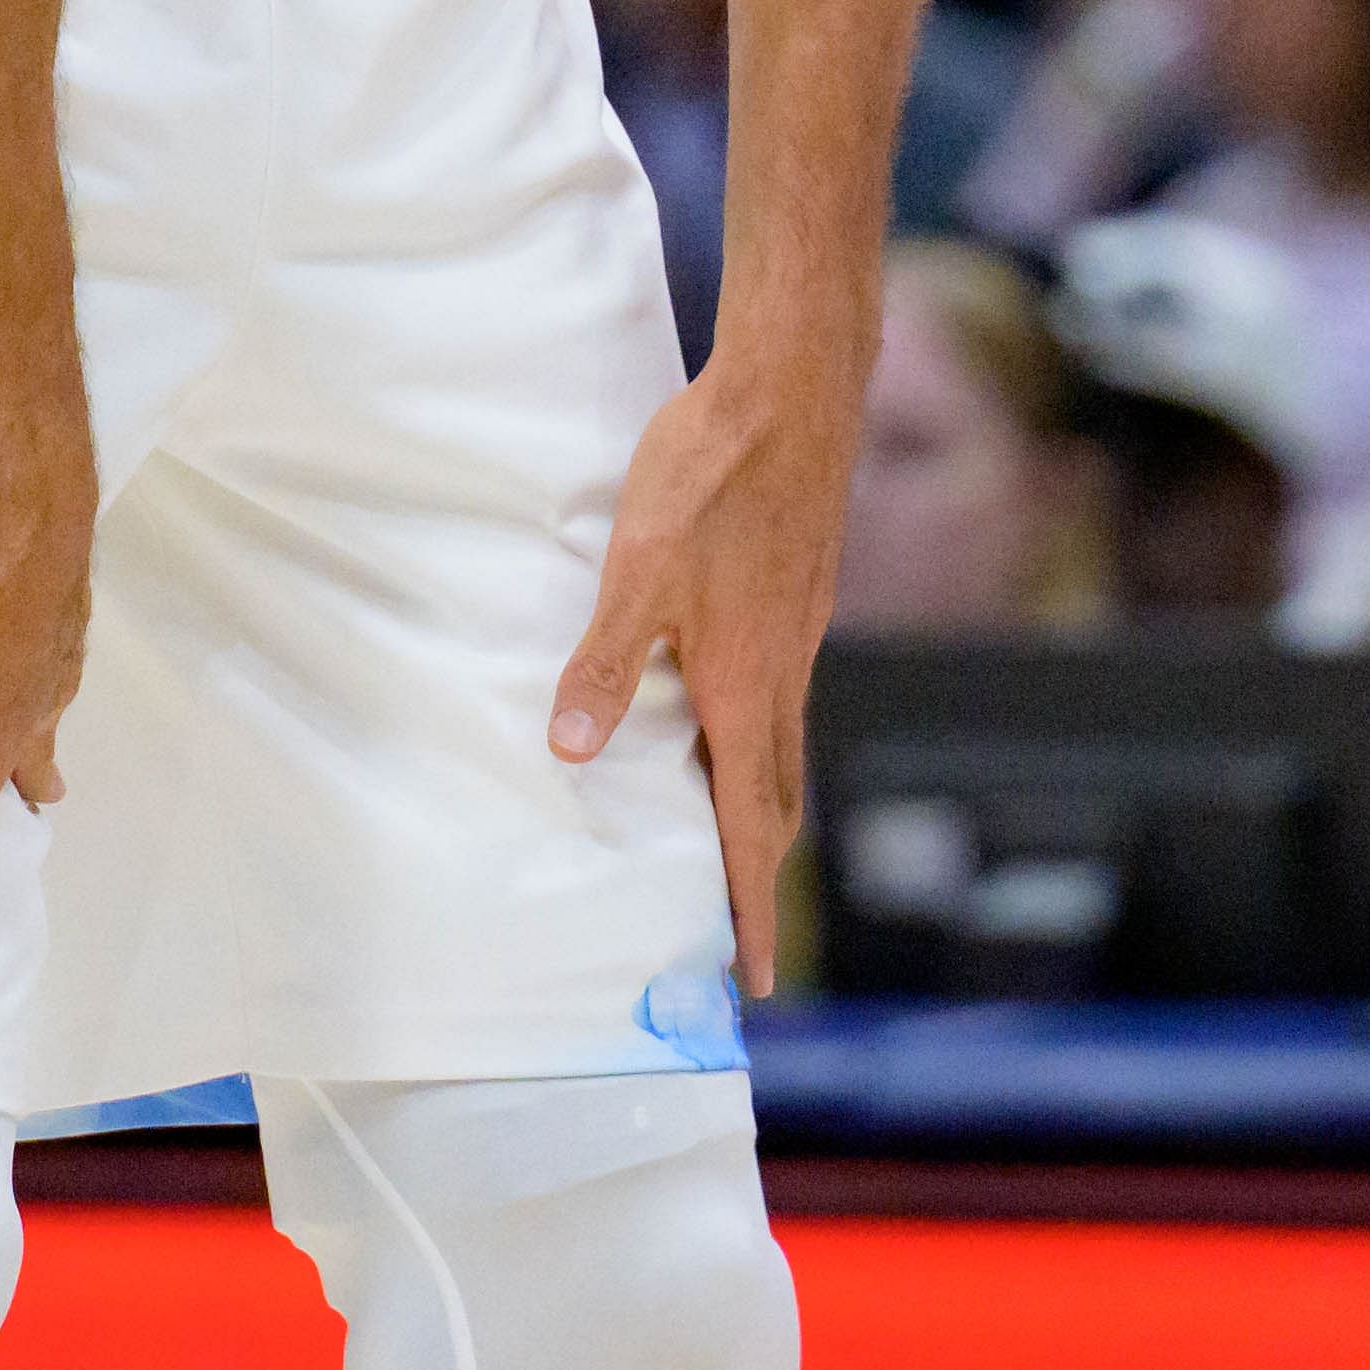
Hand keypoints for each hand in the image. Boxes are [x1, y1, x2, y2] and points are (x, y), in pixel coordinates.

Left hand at [552, 362, 857, 998]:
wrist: (796, 388)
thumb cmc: (714, 472)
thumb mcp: (638, 566)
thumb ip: (604, 661)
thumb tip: (569, 750)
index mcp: (747, 686)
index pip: (749, 826)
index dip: (750, 907)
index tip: (752, 980)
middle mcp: (784, 673)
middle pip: (776, 802)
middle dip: (758, 878)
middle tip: (741, 942)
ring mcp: (800, 633)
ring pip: (784, 748)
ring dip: (760, 812)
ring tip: (733, 852)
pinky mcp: (800, 595)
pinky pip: (784, 699)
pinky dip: (762, 744)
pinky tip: (730, 721)